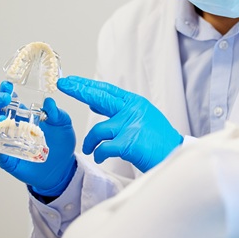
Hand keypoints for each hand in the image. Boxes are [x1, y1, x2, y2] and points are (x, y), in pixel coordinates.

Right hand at [0, 81, 76, 196]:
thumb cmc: (61, 144)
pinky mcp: (8, 159)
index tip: (7, 84)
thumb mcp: (64, 124)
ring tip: (0, 118)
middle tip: (4, 97)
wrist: (62, 167)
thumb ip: (57, 113)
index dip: (6, 91)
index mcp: (25, 115)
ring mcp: (9, 143)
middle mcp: (14, 127)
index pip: (10, 101)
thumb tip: (49, 102)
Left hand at [57, 76, 182, 172]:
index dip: (87, 85)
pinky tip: (100, 156)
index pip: (107, 90)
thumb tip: (94, 102)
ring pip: (98, 130)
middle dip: (79, 90)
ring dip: (90, 142)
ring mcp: (131, 125)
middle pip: (100, 96)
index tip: (71, 81)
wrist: (175, 155)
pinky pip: (103, 147)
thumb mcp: (142, 118)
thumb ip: (121, 111)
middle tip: (63, 85)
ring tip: (90, 149)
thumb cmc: (158, 140)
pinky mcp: (129, 142)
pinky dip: (99, 153)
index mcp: (135, 103)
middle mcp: (133, 110)